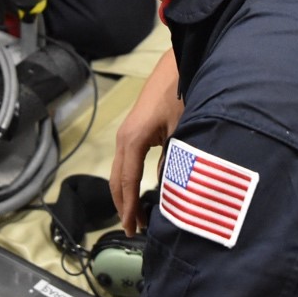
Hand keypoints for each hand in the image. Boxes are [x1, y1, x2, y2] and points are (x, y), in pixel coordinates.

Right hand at [111, 50, 182, 234]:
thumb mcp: (181, 130)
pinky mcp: (135, 132)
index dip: (128, 207)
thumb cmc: (179, 94)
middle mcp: (124, 139)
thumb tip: (169, 190)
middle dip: (122, 205)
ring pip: (119, 171)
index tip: (131, 228)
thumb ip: (173, 161)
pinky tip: (140, 192)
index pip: (127, 181)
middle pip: (116, 180)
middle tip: (132, 230)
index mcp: (133, 140)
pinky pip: (127, 162)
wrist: (175, 66)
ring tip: (135, 217)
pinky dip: (129, 180)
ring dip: (125, 194)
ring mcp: (127, 134)